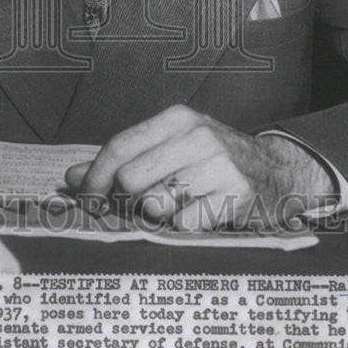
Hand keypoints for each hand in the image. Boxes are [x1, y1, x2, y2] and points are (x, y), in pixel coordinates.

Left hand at [65, 105, 335, 231]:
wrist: (277, 172)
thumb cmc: (213, 162)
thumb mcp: (171, 148)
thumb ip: (122, 160)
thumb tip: (70, 178)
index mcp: (177, 119)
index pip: (120, 145)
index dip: (95, 176)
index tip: (84, 198)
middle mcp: (198, 136)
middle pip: (131, 178)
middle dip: (124, 201)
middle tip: (132, 209)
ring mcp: (219, 165)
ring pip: (155, 203)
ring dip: (156, 215)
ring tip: (173, 208)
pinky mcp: (235, 196)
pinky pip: (184, 225)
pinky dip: (183, 228)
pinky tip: (197, 217)